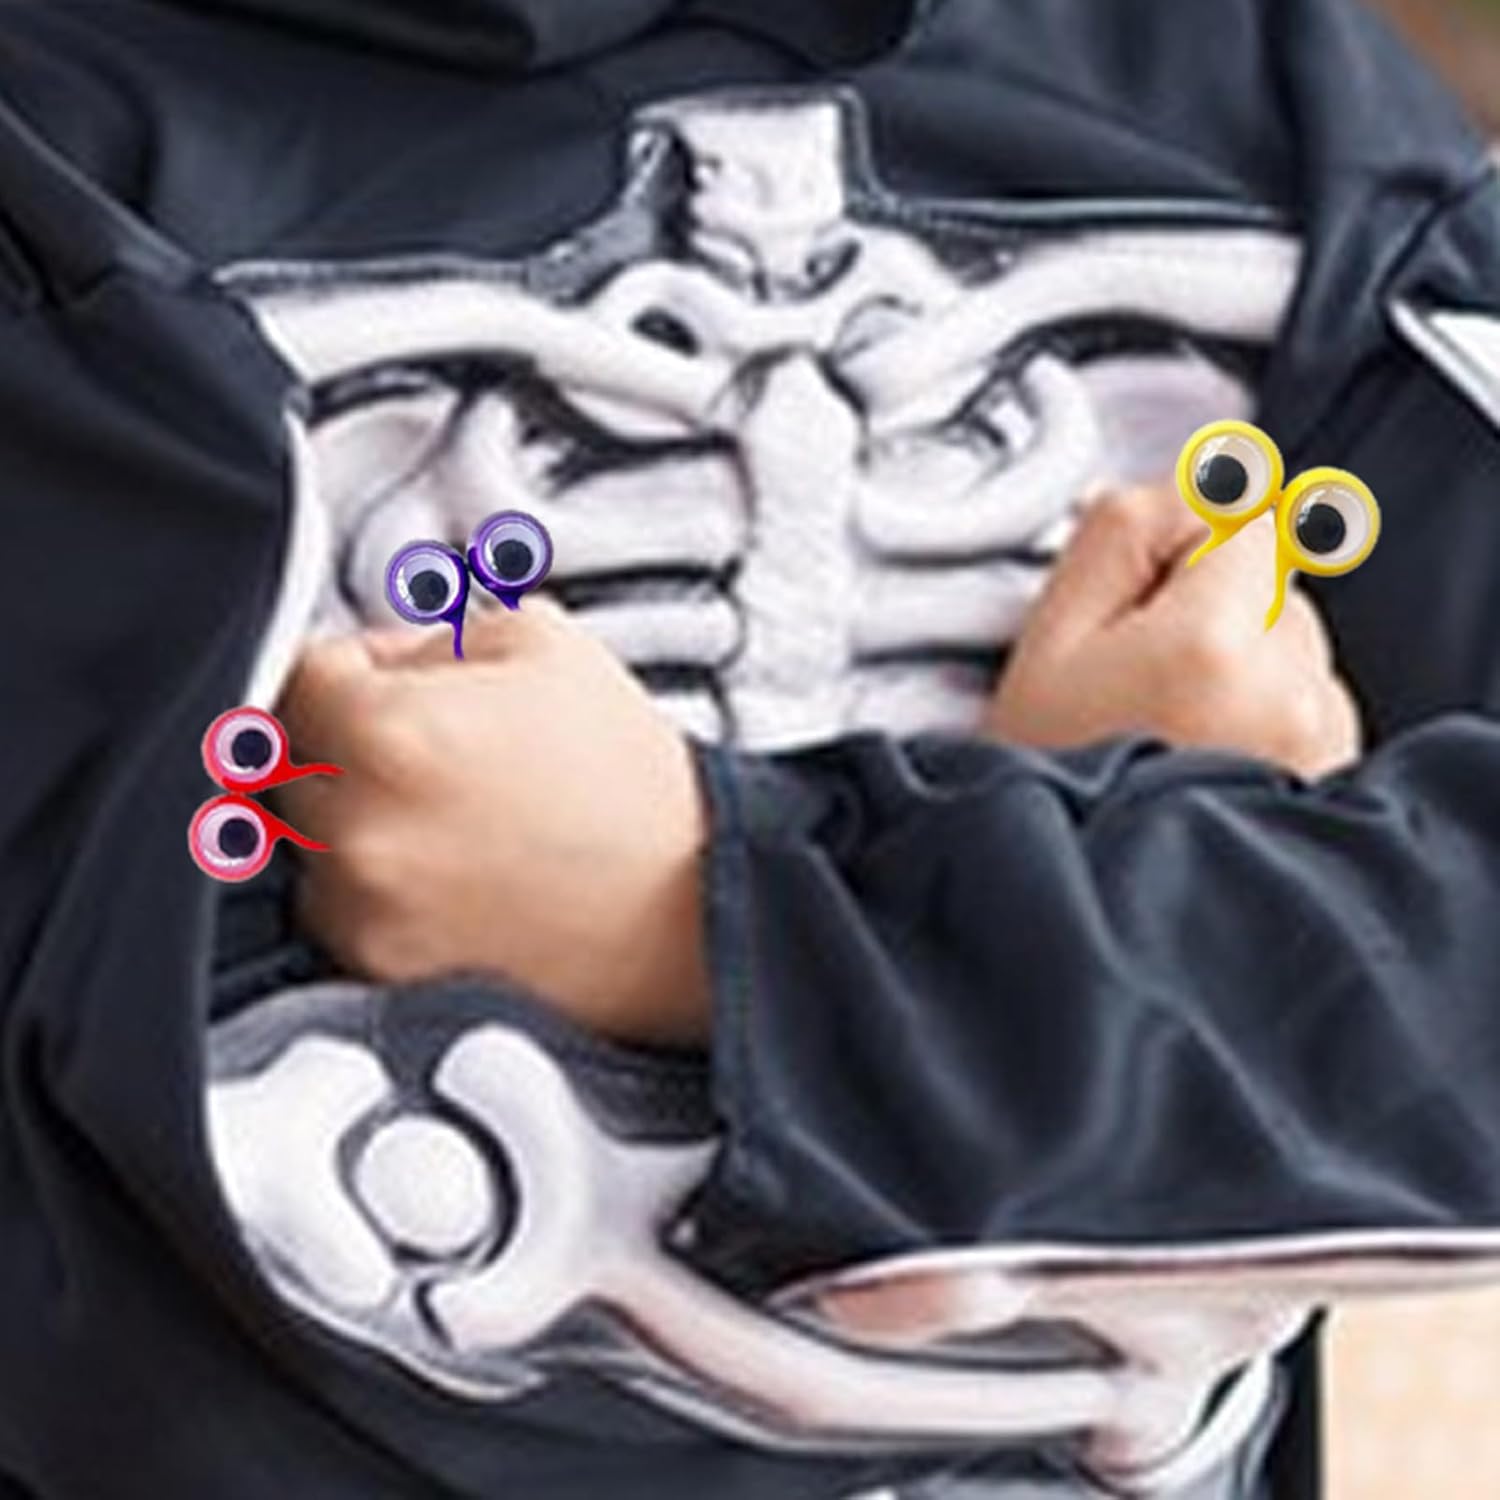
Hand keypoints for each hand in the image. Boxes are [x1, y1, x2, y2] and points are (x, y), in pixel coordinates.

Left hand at [275, 603, 710, 1043]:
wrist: (692, 904)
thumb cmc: (628, 777)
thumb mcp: (542, 640)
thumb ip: (429, 630)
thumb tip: (374, 661)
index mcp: (388, 730)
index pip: (299, 672)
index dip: (351, 668)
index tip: (388, 681)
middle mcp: (357, 828)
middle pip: (288, 758)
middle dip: (345, 741)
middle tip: (429, 748)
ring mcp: (364, 911)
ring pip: (305, 839)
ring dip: (351, 818)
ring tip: (446, 817)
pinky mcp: (382, 972)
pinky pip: (339, 908)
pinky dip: (375, 888)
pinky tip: (451, 874)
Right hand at [986, 483, 1360, 777]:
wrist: (1083, 906)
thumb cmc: (1053, 792)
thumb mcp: (1043, 647)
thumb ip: (1114, 538)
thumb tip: (1172, 496)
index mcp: (1214, 643)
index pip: (1243, 518)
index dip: (1180, 546)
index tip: (1138, 596)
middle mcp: (1291, 691)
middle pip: (1270, 583)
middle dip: (1208, 608)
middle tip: (1134, 676)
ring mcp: (1321, 742)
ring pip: (1292, 647)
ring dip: (1238, 664)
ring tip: (1163, 726)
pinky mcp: (1332, 780)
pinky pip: (1308, 706)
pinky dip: (1262, 715)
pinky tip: (1198, 755)